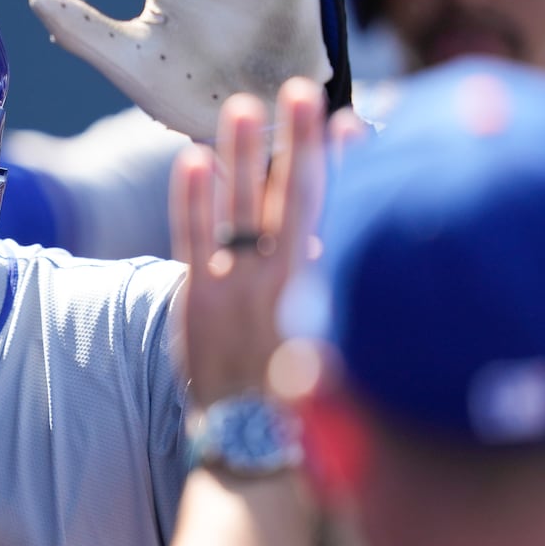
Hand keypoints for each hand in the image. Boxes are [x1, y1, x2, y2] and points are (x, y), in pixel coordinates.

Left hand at [171, 78, 326, 410]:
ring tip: (240, 107)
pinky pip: (193, 240)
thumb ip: (341, 292)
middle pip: (295, 198)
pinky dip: (192, 200)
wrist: (255, 453)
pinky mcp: (199, 302)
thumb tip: (346, 242)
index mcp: (329, 293)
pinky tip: (191, 159)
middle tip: (301, 92)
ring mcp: (240, 290)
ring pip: (242, 209)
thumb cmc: (308, 406)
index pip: (341, 213)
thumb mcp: (342, 347)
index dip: (346, 165)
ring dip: (242, 155)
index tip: (353, 122)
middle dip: (298, 142)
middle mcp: (288, 285)